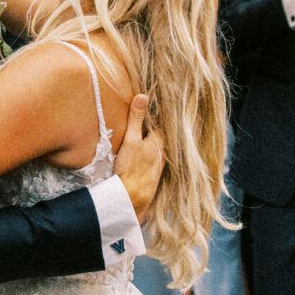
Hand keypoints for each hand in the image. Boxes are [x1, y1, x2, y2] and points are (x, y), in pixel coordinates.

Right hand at [113, 94, 162, 220]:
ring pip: (156, 150)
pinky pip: (153, 162)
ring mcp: (159, 166)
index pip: (159, 123)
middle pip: (158, 137)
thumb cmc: (131, 168)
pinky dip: (149, 157)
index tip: (150, 107)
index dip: (154, 116)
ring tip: (143, 138)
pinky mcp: (153, 177)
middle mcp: (163, 153)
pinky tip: (141, 158)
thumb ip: (136, 118)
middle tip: (144, 121)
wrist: (132, 198)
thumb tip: (142, 96)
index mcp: (159, 141)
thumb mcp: (131, 139)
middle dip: (152, 130)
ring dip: (151, 145)